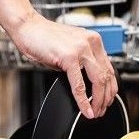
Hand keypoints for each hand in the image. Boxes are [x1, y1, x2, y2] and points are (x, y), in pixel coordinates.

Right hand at [0, 0, 116, 118]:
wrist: (28, 27)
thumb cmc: (44, 38)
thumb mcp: (69, 50)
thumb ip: (81, 63)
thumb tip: (86, 83)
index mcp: (93, 41)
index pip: (109, 68)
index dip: (110, 88)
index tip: (107, 100)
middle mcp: (91, 43)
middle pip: (106, 76)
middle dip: (106, 98)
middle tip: (101, 110)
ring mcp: (81, 49)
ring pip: (98, 81)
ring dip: (97, 101)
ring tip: (94, 112)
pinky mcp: (69, 57)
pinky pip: (79, 84)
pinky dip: (83, 100)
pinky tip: (84, 109)